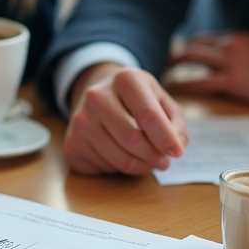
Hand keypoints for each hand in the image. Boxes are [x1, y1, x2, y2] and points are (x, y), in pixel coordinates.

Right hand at [64, 63, 188, 174]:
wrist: (100, 97)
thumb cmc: (138, 101)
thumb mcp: (163, 103)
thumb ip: (176, 124)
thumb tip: (175, 148)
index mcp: (125, 79)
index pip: (148, 116)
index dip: (166, 139)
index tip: (176, 152)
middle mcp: (96, 96)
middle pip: (132, 139)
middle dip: (154, 156)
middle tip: (162, 160)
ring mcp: (80, 120)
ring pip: (119, 158)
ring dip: (140, 166)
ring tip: (147, 160)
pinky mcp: (71, 143)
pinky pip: (103, 168)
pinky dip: (119, 169)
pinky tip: (121, 156)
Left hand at [167, 31, 248, 109]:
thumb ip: (244, 54)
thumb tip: (231, 65)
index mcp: (238, 38)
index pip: (204, 40)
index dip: (188, 47)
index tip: (177, 55)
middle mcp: (231, 45)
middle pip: (192, 46)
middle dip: (175, 54)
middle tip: (163, 65)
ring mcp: (231, 62)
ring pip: (192, 59)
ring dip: (175, 66)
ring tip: (164, 77)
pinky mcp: (234, 81)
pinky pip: (200, 82)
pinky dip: (183, 85)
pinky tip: (173, 90)